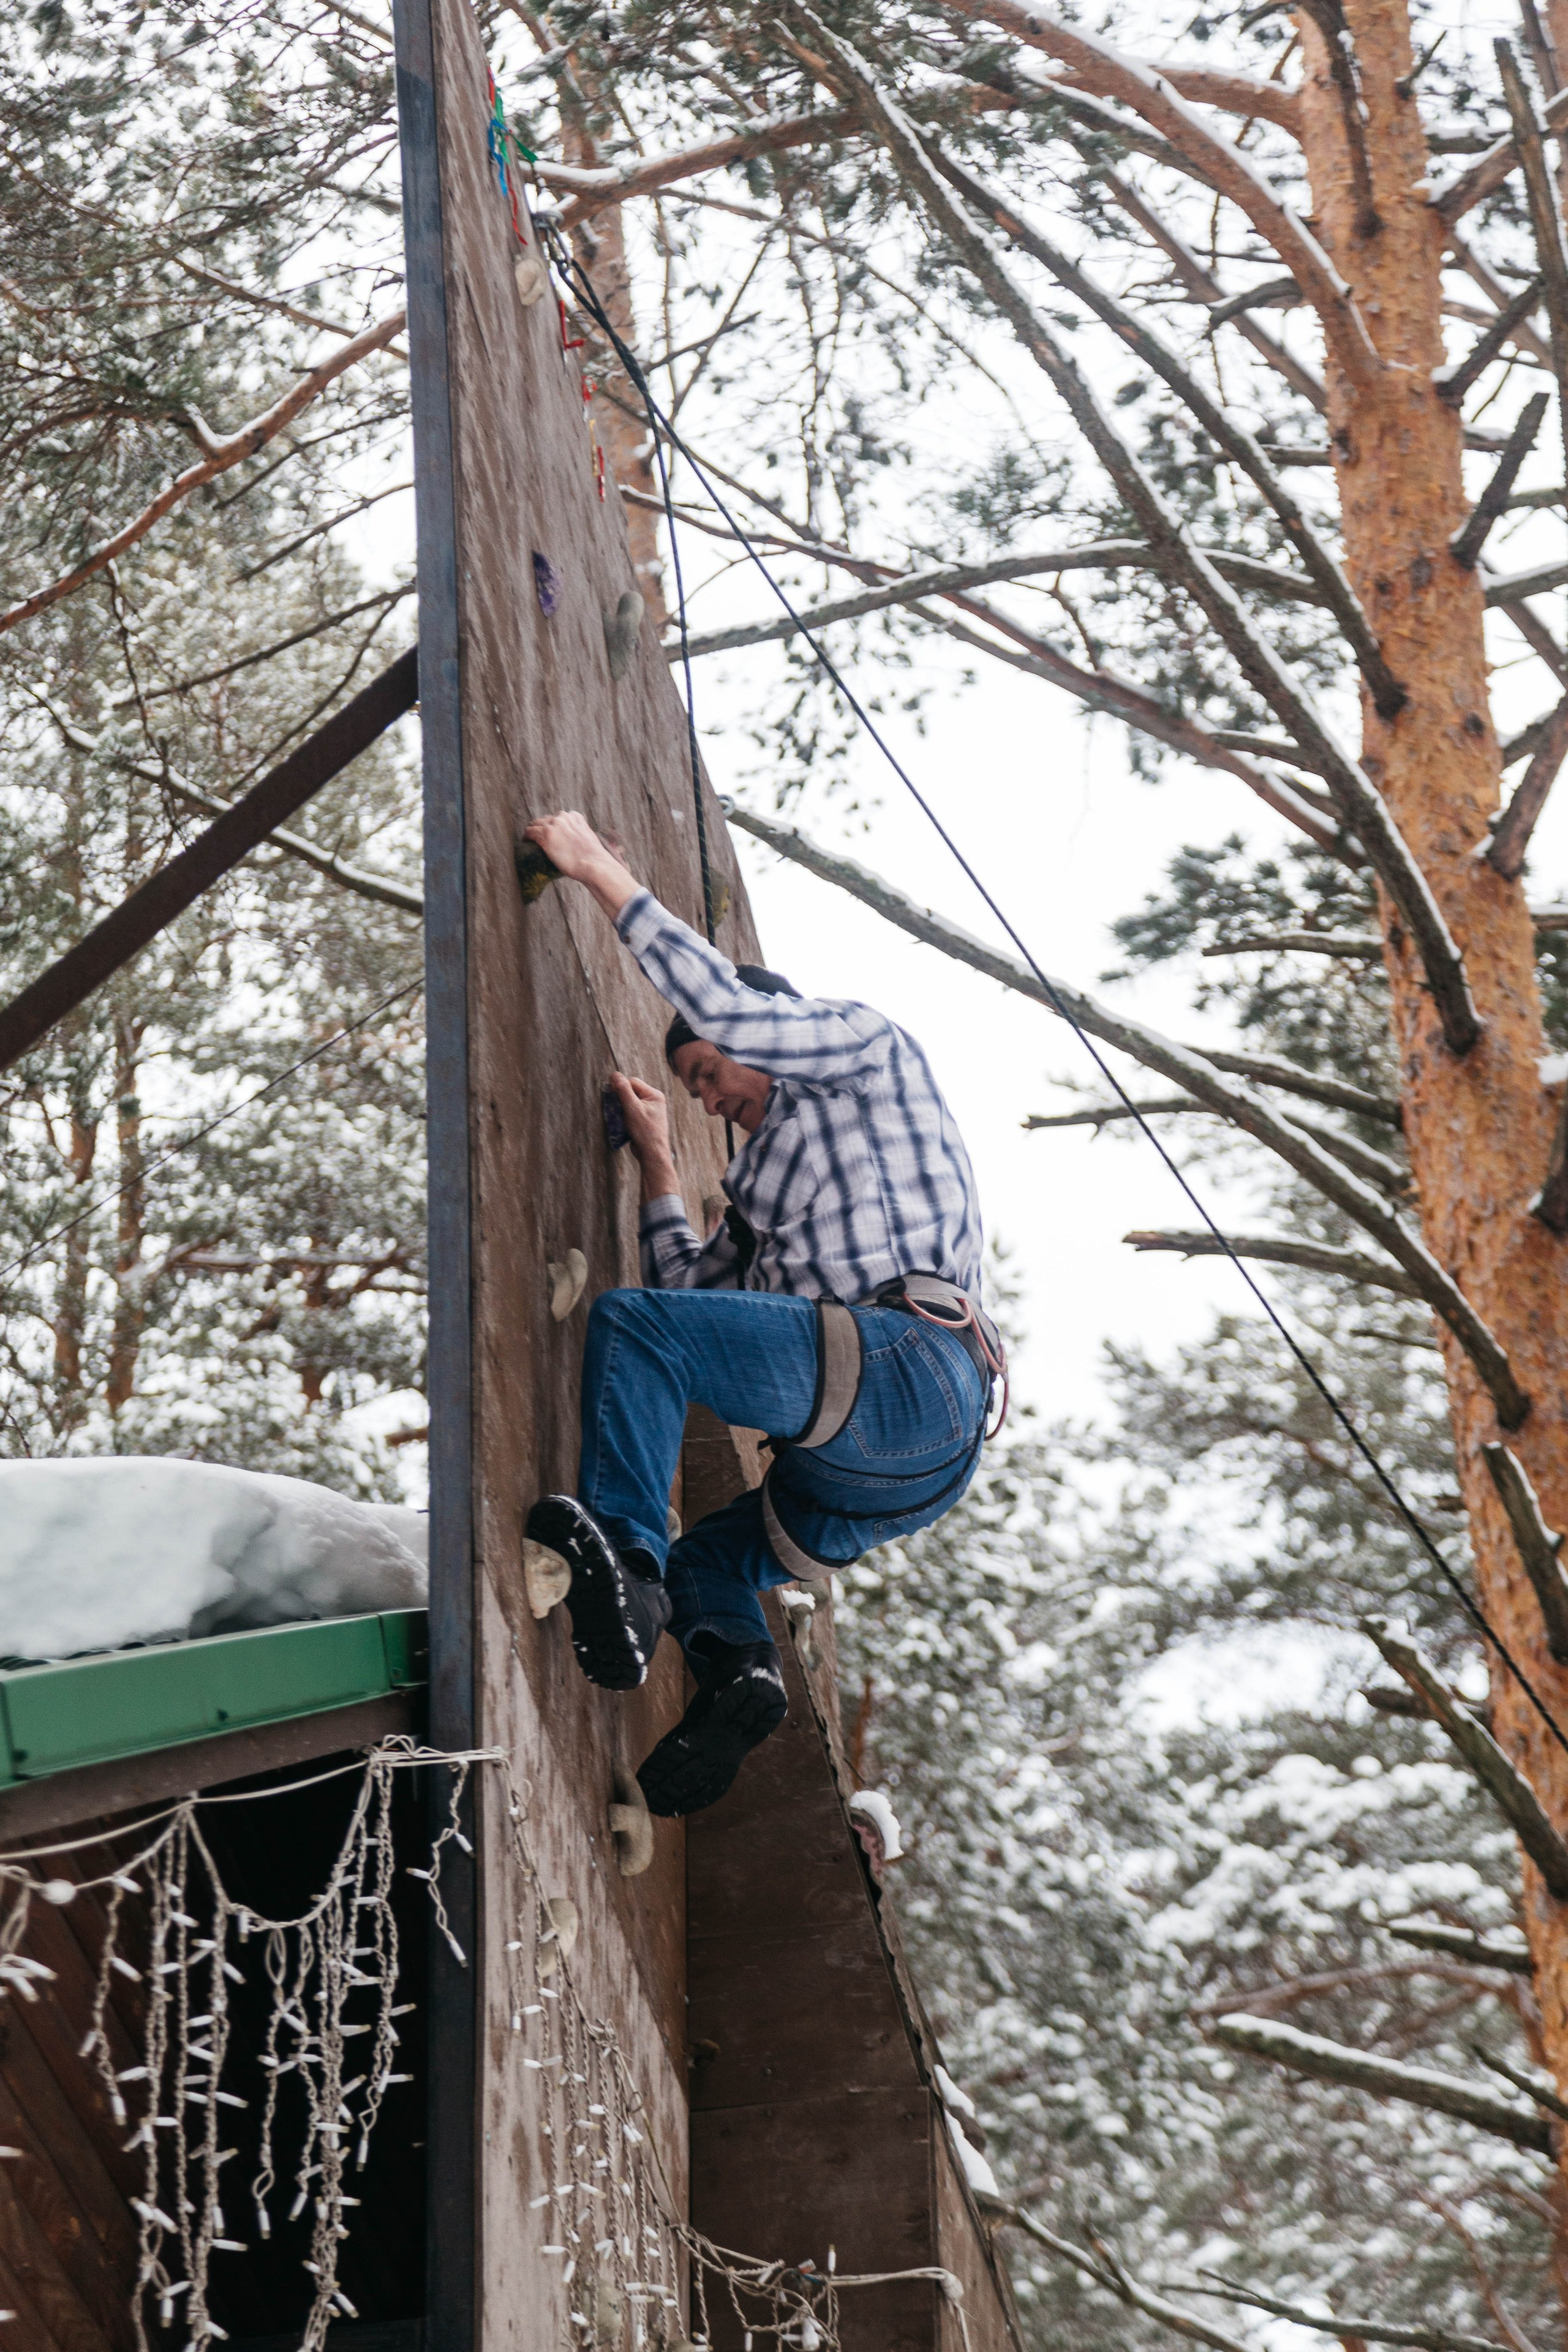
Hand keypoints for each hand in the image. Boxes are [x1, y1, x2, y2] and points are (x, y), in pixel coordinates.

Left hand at [523, 811, 639, 919]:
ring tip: (529, 840)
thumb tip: (581, 847)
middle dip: (542, 828)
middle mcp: (564, 818)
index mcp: (576, 817)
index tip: (552, 834)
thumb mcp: (590, 840)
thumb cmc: (595, 859)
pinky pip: (530, 833)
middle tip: (538, 839)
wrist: (594, 865)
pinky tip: (525, 842)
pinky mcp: (545, 836)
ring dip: (532, 832)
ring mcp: (554, 826)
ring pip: (535, 824)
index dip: (554, 826)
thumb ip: (583, 837)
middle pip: (546, 819)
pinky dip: (526, 837)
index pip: (560, 817)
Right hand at [609, 1072, 678, 1202]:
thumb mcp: (632, 1108)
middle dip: (621, 1100)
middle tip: (617, 1110)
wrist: (652, 1154)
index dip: (621, 1088)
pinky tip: (623, 1124)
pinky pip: (630, 1112)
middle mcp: (653, 1101)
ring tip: (621, 1118)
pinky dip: (624, 1116)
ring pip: (628, 1103)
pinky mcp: (643, 1120)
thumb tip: (615, 1074)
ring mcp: (648, 1111)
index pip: (633, 1082)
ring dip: (621, 1109)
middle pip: (630, 1092)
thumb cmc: (645, 1131)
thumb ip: (623, 1090)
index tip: (613, 1096)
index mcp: (654, 1095)